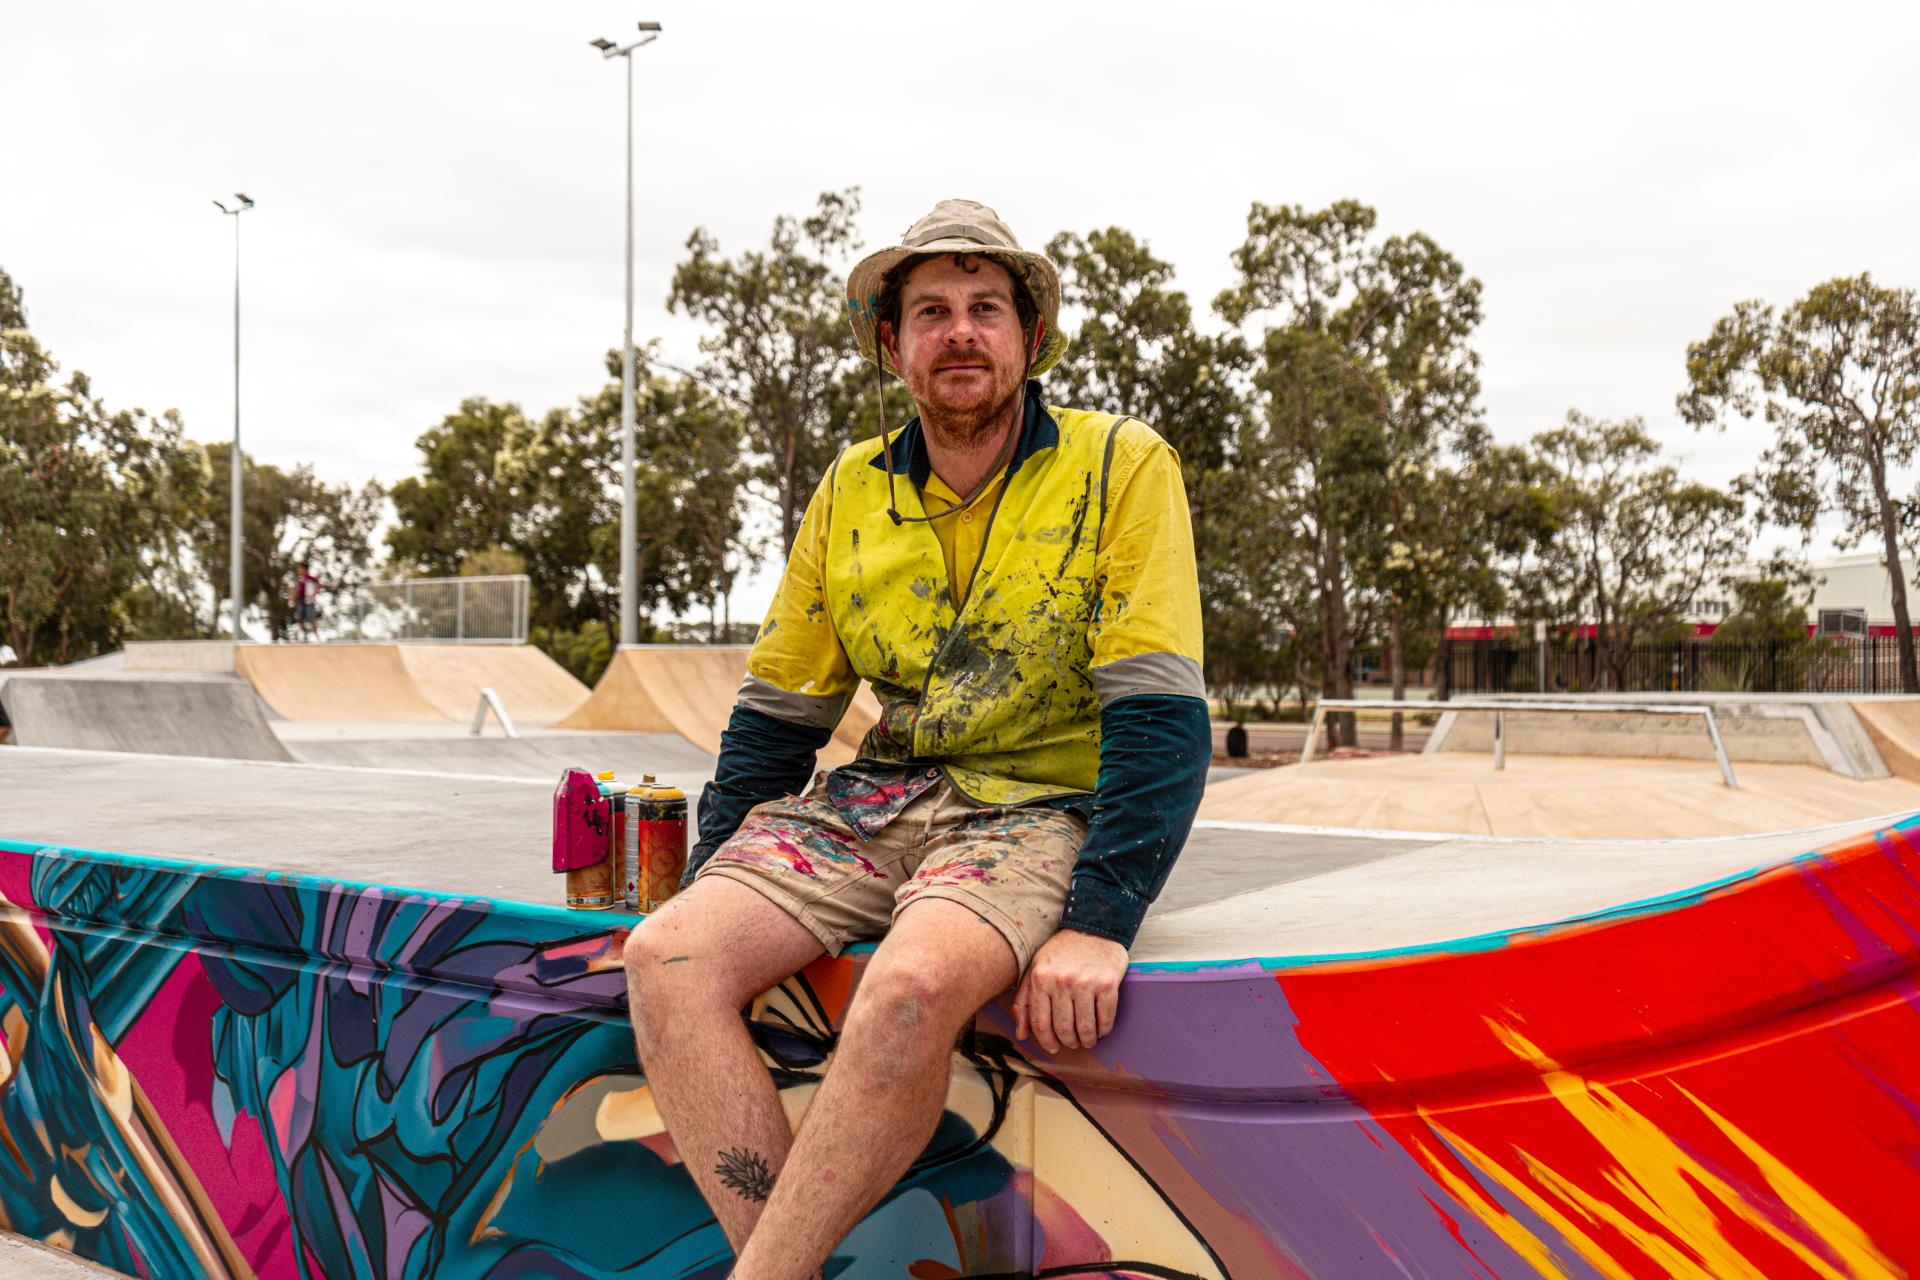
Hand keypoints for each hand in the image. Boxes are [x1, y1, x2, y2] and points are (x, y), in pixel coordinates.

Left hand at [1012, 928, 1127, 1053]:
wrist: (1093, 927)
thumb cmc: (1061, 952)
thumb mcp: (1035, 970)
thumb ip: (1024, 1002)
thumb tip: (1021, 1034)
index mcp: (1041, 979)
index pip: (1040, 1023)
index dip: (1046, 1041)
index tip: (1053, 1047)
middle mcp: (1062, 982)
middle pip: (1063, 1029)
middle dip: (1068, 1043)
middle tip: (1072, 1043)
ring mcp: (1086, 983)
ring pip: (1085, 1028)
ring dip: (1087, 1040)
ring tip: (1087, 1039)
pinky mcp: (1107, 984)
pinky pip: (1106, 1018)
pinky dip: (1103, 1030)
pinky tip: (1101, 1029)